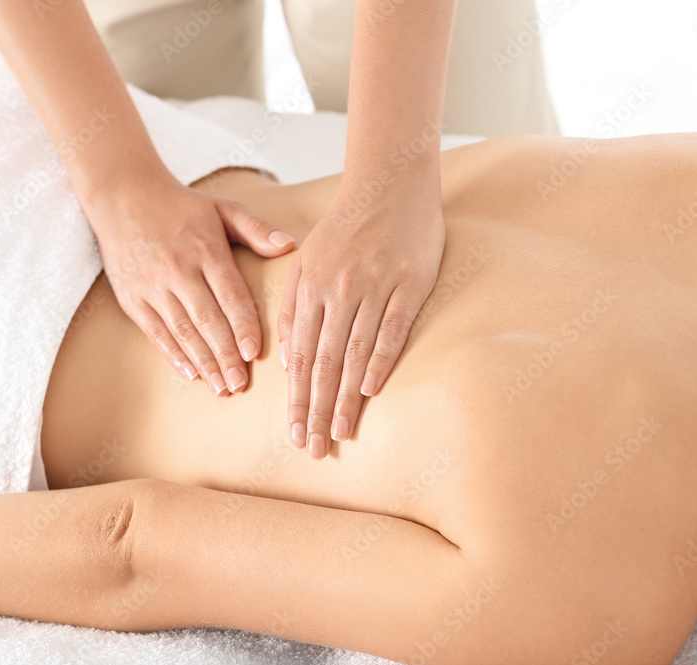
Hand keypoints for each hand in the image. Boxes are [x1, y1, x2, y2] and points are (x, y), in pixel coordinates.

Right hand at [89, 178, 294, 395]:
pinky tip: (191, 372)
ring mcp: (152, 286)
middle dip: (225, 355)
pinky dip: (173, 354)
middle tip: (241, 383)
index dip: (243, 326)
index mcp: (206, 250)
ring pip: (182, 330)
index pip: (230, 295)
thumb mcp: (222, 208)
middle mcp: (179, 270)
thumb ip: (256, 229)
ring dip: (203, 361)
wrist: (122, 195)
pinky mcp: (132, 298)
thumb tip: (289, 246)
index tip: (255, 353)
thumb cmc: (181, 206)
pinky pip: (155, 331)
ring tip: (221, 387)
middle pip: (207, 320)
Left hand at [278, 180, 444, 458]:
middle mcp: (338, 289)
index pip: (301, 355)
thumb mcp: (307, 261)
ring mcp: (375, 286)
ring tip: (339, 432)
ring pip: (354, 351)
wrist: (390, 184)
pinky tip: (370, 390)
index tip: (294, 432)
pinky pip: (392, 328)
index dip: (297, 398)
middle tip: (312, 447)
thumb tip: (287, 361)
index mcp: (311, 287)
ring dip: (344, 396)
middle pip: (323, 361)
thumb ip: (293, 308)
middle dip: (316, 409)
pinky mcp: (409, 283)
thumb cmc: (347, 228)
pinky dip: (380, 360)